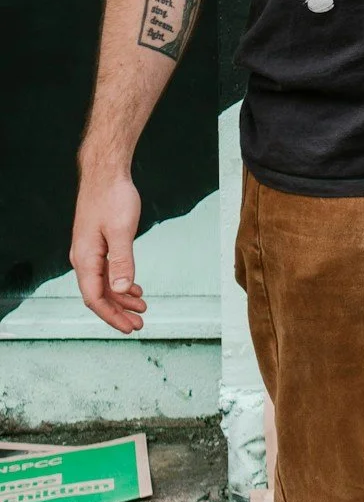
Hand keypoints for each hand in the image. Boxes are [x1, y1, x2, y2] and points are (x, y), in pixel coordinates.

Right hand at [71, 172, 144, 333]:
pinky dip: (120, 283)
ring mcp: (90, 251)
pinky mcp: (97, 243)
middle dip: (118, 312)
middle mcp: (84, 258)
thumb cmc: (113, 197)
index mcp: (86, 258)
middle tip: (139, 324)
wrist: (106, 173)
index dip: (112, 316)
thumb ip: (122, 261)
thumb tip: (121, 290)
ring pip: (104, 284)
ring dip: (121, 298)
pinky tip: (133, 288)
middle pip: (99, 295)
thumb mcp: (121, 231)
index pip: (95, 298)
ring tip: (142, 308)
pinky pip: (106, 271)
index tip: (129, 327)